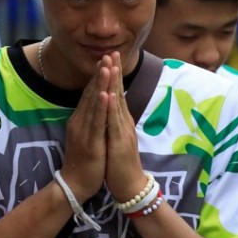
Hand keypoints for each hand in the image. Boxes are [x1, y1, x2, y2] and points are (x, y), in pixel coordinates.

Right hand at [61, 54, 110, 201]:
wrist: (75, 184)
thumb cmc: (84, 162)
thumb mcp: (87, 137)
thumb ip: (90, 121)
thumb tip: (96, 108)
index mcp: (80, 120)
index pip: (90, 94)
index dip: (98, 76)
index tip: (107, 60)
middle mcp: (79, 121)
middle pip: (90, 93)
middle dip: (101, 73)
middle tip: (108, 54)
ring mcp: (83, 130)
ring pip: (93, 103)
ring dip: (101, 84)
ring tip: (107, 67)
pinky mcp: (90, 141)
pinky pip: (96, 121)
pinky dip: (100, 106)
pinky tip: (104, 94)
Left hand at [103, 52, 145, 201]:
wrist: (129, 186)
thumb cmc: (120, 163)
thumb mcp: (115, 138)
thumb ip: (114, 122)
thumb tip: (110, 108)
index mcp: (120, 121)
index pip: (116, 93)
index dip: (112, 76)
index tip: (109, 57)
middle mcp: (123, 123)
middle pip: (119, 93)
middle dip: (114, 72)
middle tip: (112, 51)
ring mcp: (122, 132)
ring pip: (117, 104)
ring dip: (113, 84)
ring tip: (110, 65)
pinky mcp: (119, 143)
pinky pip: (113, 123)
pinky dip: (111, 108)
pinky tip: (110, 95)